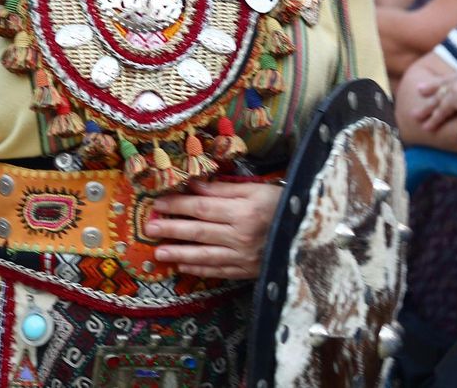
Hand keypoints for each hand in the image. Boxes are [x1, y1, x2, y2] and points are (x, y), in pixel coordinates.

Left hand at [145, 179, 282, 279]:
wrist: (307, 232)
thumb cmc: (279, 204)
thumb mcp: (254, 189)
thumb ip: (222, 189)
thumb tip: (193, 185)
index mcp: (242, 211)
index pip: (201, 208)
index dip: (177, 206)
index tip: (158, 204)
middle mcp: (240, 235)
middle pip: (199, 232)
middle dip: (172, 230)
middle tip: (149, 228)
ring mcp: (243, 256)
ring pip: (204, 255)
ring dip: (179, 253)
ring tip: (158, 252)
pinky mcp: (247, 271)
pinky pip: (218, 271)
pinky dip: (199, 269)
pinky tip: (182, 265)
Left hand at [410, 68, 456, 130]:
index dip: (452, 81)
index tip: (444, 83)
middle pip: (446, 83)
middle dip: (432, 87)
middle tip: (419, 89)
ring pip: (440, 98)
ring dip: (427, 108)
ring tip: (415, 116)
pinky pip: (442, 110)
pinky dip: (434, 119)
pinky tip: (427, 127)